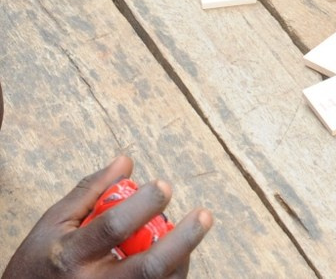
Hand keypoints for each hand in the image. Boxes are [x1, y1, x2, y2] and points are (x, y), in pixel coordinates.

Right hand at [1, 156, 212, 278]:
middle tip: (204, 216)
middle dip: (181, 241)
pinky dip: (172, 274)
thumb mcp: (53, 224)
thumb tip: (126, 161)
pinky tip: (177, 257)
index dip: (143, 205)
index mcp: (71, 256)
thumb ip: (89, 192)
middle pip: (146, 268)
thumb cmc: (39, 265)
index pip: (113, 228)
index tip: (164, 186)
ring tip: (192, 232)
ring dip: (182, 258)